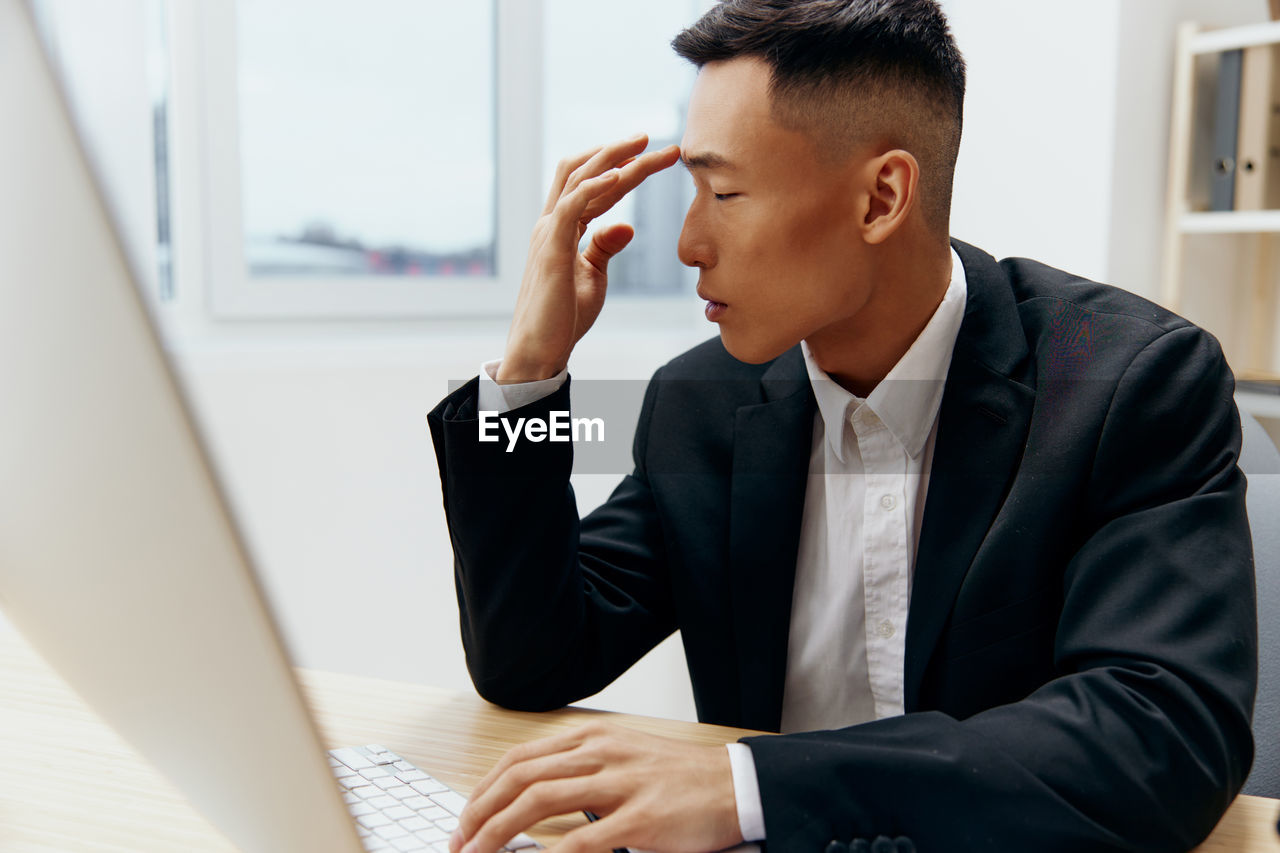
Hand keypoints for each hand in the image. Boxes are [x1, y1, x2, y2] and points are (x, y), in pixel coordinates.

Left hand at [450, 721, 743, 852]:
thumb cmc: (679, 778)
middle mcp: (601, 753)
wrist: (734, 784)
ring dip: (498, 832)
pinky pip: (583, 840)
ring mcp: (621, 783)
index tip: (466, 820)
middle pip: (520, 777)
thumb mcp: (623, 757)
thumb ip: (581, 769)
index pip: (520, 759)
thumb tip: (530, 795)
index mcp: (593, 738)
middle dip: (479, 813)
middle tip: (460, 842)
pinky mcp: (642, 818)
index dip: (484, 790)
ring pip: (539, 800)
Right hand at [497, 135, 680, 382]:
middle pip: (583, 170)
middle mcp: (551, 223)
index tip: (655, 157)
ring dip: (612, 158)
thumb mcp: (593, 276)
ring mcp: (548, 233)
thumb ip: (605, 247)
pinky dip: (596, 186)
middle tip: (652, 140)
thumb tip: (628, 225)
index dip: (623, 167)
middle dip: (618, 151)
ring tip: (642, 146)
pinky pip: (572, 206)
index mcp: (561, 228)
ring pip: (578, 178)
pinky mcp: (551, 249)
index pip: (593, 186)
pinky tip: (621, 175)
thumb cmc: (564, 316)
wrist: (540, 350)